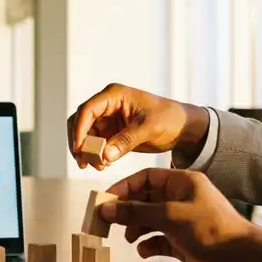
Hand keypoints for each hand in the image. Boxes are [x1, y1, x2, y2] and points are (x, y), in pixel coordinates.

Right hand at [67, 84, 209, 168]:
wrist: (182, 127)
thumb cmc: (169, 117)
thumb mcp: (149, 127)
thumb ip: (126, 141)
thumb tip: (105, 156)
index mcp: (114, 95)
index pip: (87, 110)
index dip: (79, 129)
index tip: (79, 148)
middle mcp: (107, 105)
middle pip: (80, 122)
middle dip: (79, 142)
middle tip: (84, 161)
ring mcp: (108, 119)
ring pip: (86, 135)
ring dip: (87, 151)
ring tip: (97, 166)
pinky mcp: (112, 133)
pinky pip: (96, 144)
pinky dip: (96, 155)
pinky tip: (103, 164)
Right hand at [98, 168, 261, 261]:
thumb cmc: (212, 230)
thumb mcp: (170, 216)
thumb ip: (136, 212)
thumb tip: (106, 208)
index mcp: (183, 183)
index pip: (146, 178)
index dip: (124, 188)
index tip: (105, 200)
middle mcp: (182, 200)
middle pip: (145, 200)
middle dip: (127, 211)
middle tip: (107, 222)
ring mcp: (183, 222)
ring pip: (150, 221)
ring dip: (136, 229)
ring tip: (129, 238)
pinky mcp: (184, 243)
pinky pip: (159, 241)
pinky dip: (149, 245)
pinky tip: (145, 252)